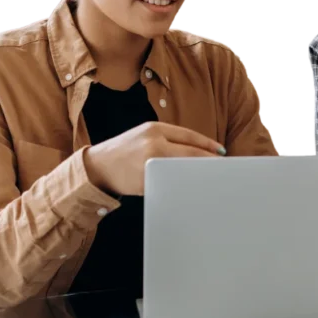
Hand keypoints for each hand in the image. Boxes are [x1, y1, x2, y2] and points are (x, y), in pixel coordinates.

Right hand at [84, 121, 224, 195]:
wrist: (96, 167)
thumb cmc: (124, 151)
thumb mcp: (144, 135)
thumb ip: (167, 139)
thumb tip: (196, 152)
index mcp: (154, 129)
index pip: (188, 135)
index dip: (207, 144)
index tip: (221, 151)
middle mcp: (153, 142)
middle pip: (190, 151)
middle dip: (207, 160)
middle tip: (220, 167)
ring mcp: (149, 162)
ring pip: (182, 169)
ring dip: (196, 174)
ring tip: (208, 178)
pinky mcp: (145, 181)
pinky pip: (169, 183)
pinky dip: (180, 186)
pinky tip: (188, 188)